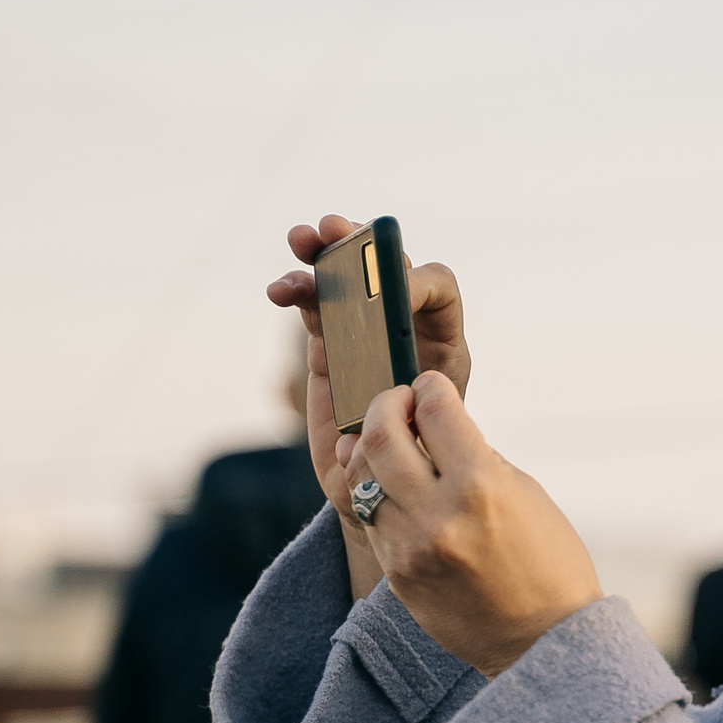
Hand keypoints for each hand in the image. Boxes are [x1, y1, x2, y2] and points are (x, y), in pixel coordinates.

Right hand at [267, 214, 473, 589]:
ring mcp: (364, 332)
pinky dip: (297, 291)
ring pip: (346, 279)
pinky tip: (280, 290)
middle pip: (388, 267)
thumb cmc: (420, 475)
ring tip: (300, 241)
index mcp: (442, 346)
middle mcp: (404, 329)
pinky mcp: (328, 344)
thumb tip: (380, 410)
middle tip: (333, 230)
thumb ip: (409, 428)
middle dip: (361, 246)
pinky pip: (314, 306)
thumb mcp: (427, 453)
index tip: (390, 295)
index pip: (438, 291)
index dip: (416, 283)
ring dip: (322, 254)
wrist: (390, 492)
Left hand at [350, 371, 603, 676]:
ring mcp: (411, 547)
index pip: (436, 408)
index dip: (431, 386)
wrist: (543, 641)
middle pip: (381, 434)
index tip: (430, 385)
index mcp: (481, 486)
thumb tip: (436, 425)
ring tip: (388, 442)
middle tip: (398, 402)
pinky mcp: (397, 573)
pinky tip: (392, 485)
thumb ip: (476, 456)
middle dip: (386, 404)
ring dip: (371, 448)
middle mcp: (438, 514)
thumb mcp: (525, 493)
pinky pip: (370, 517)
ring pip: (362, 476)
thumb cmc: (549, 562)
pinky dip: (378, 491)